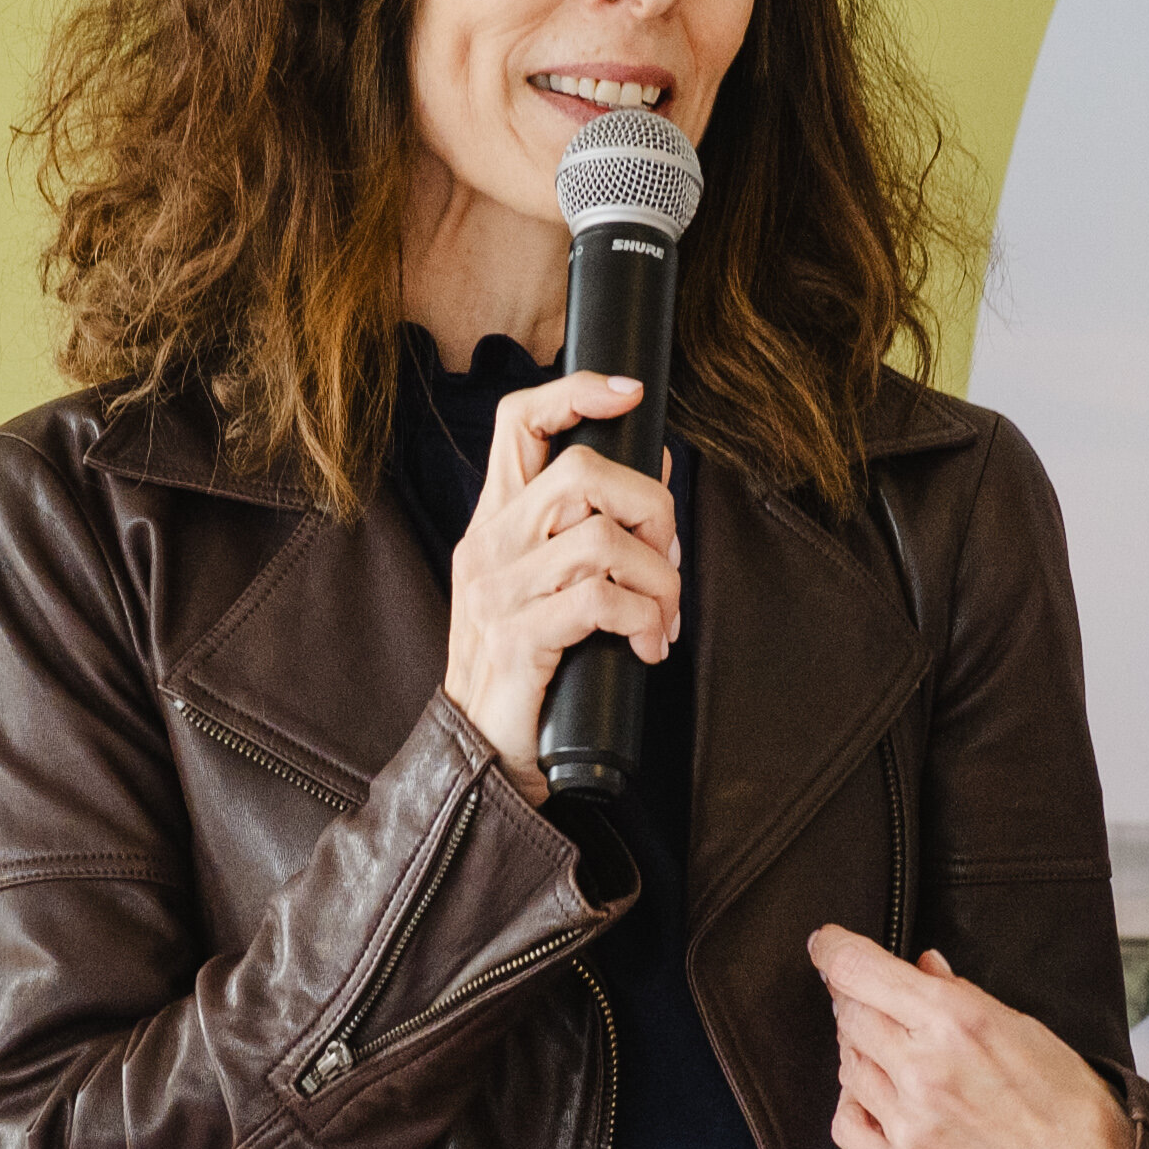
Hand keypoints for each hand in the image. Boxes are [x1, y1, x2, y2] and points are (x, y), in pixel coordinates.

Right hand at [438, 369, 680, 773]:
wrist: (477, 757)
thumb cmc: (526, 671)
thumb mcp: (547, 588)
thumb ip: (587, 530)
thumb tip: (656, 466)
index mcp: (493, 522)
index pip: (518, 420)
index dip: (577, 392)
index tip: (632, 394)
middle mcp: (488, 545)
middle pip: (582, 471)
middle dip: (652, 508)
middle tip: (671, 562)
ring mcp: (498, 591)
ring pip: (602, 537)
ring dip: (658, 578)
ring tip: (664, 617)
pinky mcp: (517, 638)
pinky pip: (600, 600)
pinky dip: (643, 619)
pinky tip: (648, 646)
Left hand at [804, 928, 1136, 1148]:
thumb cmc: (1069, 1106)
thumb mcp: (1022, 1027)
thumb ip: (958, 994)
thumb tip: (918, 968)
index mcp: (957, 1023)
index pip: (860, 971)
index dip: (834, 950)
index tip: (826, 945)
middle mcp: (926, 1073)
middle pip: (849, 1017)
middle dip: (854, 1002)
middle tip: (872, 1003)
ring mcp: (910, 1130)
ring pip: (848, 1069)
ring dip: (862, 1053)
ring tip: (897, 1057)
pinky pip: (848, 1124)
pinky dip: (856, 1104)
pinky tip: (881, 1100)